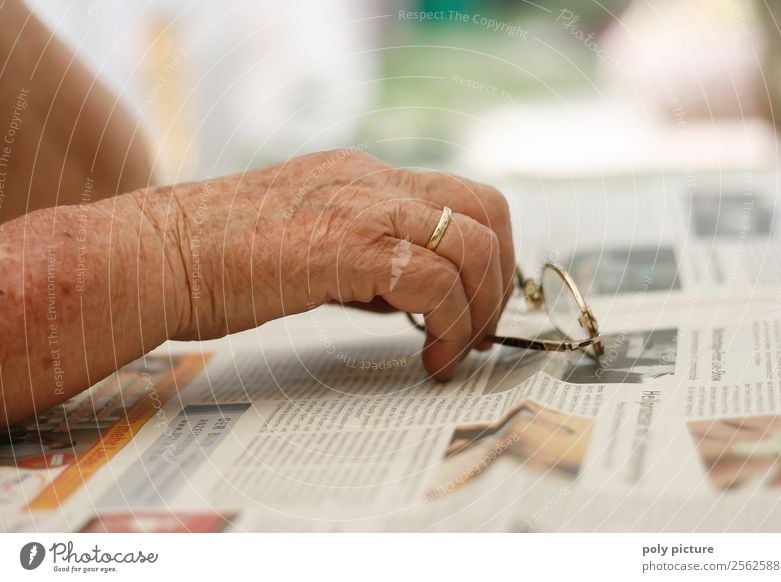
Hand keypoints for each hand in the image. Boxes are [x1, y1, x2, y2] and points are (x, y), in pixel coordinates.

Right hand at [157, 150, 514, 379]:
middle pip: (488, 210)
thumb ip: (367, 260)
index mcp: (365, 178)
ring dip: (480, 310)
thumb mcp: (311, 247)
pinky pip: (437, 282)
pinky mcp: (348, 245)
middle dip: (500, 278)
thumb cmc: (220, 260)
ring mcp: (364, 208)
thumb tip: (415, 294)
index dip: (489, 254)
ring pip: (474, 246)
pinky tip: (427, 357)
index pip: (464, 198)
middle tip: (480, 330)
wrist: (157, 254)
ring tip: (454, 352)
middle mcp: (374, 182)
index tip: (477, 306)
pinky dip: (449, 326)